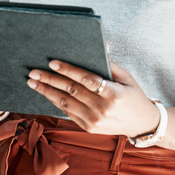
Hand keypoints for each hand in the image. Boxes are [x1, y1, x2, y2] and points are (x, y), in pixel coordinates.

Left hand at [26, 59, 160, 137]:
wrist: (141, 124)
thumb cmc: (134, 96)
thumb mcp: (128, 78)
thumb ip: (111, 64)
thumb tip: (100, 46)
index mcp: (114, 94)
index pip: (86, 80)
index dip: (69, 70)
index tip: (52, 63)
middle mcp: (102, 109)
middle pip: (71, 91)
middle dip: (50, 80)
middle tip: (34, 72)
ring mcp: (94, 120)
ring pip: (65, 103)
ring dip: (47, 91)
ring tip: (33, 82)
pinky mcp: (88, 128)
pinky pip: (68, 113)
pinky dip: (55, 102)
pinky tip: (46, 93)